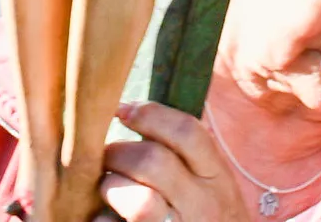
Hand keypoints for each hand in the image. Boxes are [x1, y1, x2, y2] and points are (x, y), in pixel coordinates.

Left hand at [96, 102, 254, 221]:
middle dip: (118, 152)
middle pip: (153, 161)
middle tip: (106, 155)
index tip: (124, 110)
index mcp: (217, 178)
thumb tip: (137, 114)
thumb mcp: (213, 184)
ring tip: (108, 188)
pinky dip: (103, 221)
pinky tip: (105, 218)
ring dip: (112, 188)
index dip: (150, 114)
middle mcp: (203, 205)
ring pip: (139, 202)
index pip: (188, 132)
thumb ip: (187, 155)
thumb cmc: (210, 217)